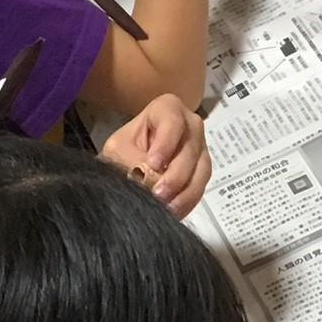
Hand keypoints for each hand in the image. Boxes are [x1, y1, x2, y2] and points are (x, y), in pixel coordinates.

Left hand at [102, 93, 211, 215]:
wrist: (129, 164)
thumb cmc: (124, 149)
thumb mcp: (119, 149)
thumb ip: (132, 159)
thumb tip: (148, 178)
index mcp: (168, 109)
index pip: (172, 121)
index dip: (166, 143)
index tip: (153, 164)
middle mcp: (190, 125)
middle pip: (190, 149)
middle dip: (175, 174)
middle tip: (159, 195)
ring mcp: (200, 149)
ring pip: (201, 170)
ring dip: (185, 193)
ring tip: (167, 209)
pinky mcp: (202, 172)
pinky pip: (200, 187)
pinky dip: (187, 202)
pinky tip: (173, 213)